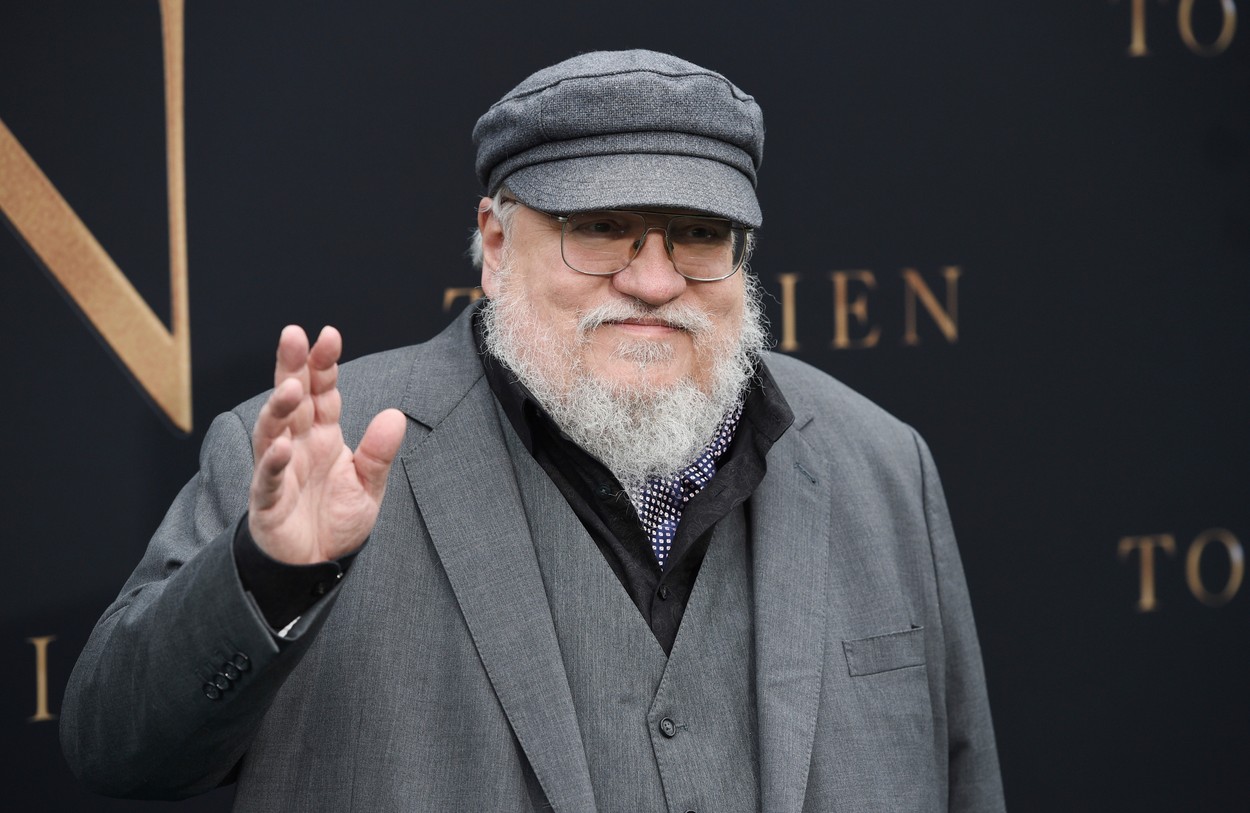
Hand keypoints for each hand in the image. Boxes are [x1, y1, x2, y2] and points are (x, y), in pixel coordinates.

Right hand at [248, 326, 406, 563]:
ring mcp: (280, 470)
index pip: (323, 392)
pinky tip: (281, 446)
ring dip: (279, 408)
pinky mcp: (268, 502)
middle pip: (292, 399)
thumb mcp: (368, 485)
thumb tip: (395, 415)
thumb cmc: (336, 521)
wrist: (316, 567)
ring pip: (272, 431)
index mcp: (323, 436)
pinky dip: (273, 463)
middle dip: (292, 367)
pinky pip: (268, 479)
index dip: (323, 364)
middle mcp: (297, 445)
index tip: (329, 335)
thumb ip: (378, 452)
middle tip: (294, 334)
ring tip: (292, 387)